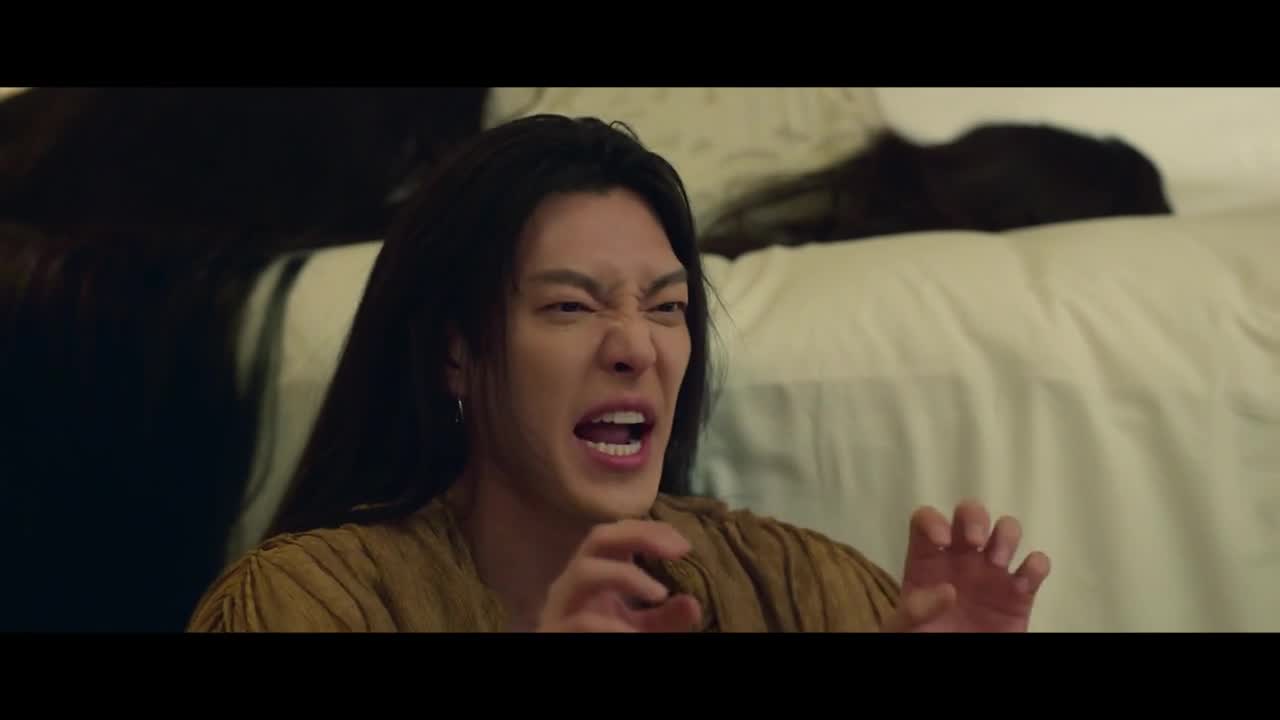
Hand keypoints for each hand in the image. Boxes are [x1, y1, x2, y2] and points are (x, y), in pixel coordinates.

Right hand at [536, 519, 702, 632]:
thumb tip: (693, 604)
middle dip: (639, 536)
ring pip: (584, 572)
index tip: (684, 544)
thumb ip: (666, 618)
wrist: (574, 666)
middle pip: (598, 538)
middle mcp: (572, 583)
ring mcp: (559, 606)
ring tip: (660, 593)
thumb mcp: (640, 630)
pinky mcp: (555, 631)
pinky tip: (636, 635)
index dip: (649, 531)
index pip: (616, 534)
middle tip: (677, 550)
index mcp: (593, 574)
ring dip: (626, 576)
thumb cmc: (605, 641)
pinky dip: (613, 626)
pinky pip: (582, 620)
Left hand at [883, 499, 1050, 632]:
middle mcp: (961, 556)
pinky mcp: (1019, 593)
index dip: (933, 520)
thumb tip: (948, 590)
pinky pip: (1036, 566)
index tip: (941, 540)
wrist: (954, 661)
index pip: (927, 519)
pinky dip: (1036, 566)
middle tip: (975, 541)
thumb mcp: (904, 627)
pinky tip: (1022, 583)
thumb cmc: (924, 638)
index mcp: (927, 558)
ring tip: (998, 562)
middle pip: (970, 513)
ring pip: (1007, 529)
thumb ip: (915, 609)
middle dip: (975, 517)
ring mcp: (992, 572)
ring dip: (1006, 536)